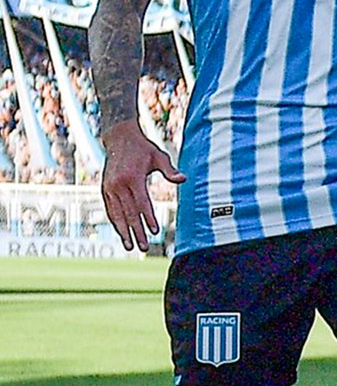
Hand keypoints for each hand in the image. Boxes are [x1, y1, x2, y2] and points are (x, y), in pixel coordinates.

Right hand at [100, 120, 181, 252]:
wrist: (119, 138)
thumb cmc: (144, 148)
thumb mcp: (159, 156)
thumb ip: (170, 170)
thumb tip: (183, 179)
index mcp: (132, 178)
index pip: (142, 203)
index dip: (147, 218)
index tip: (154, 231)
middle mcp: (117, 184)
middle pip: (129, 213)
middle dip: (137, 231)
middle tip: (144, 247)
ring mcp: (108, 187)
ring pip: (117, 214)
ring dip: (124, 231)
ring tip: (130, 247)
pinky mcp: (104, 189)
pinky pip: (109, 209)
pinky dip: (115, 222)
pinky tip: (121, 233)